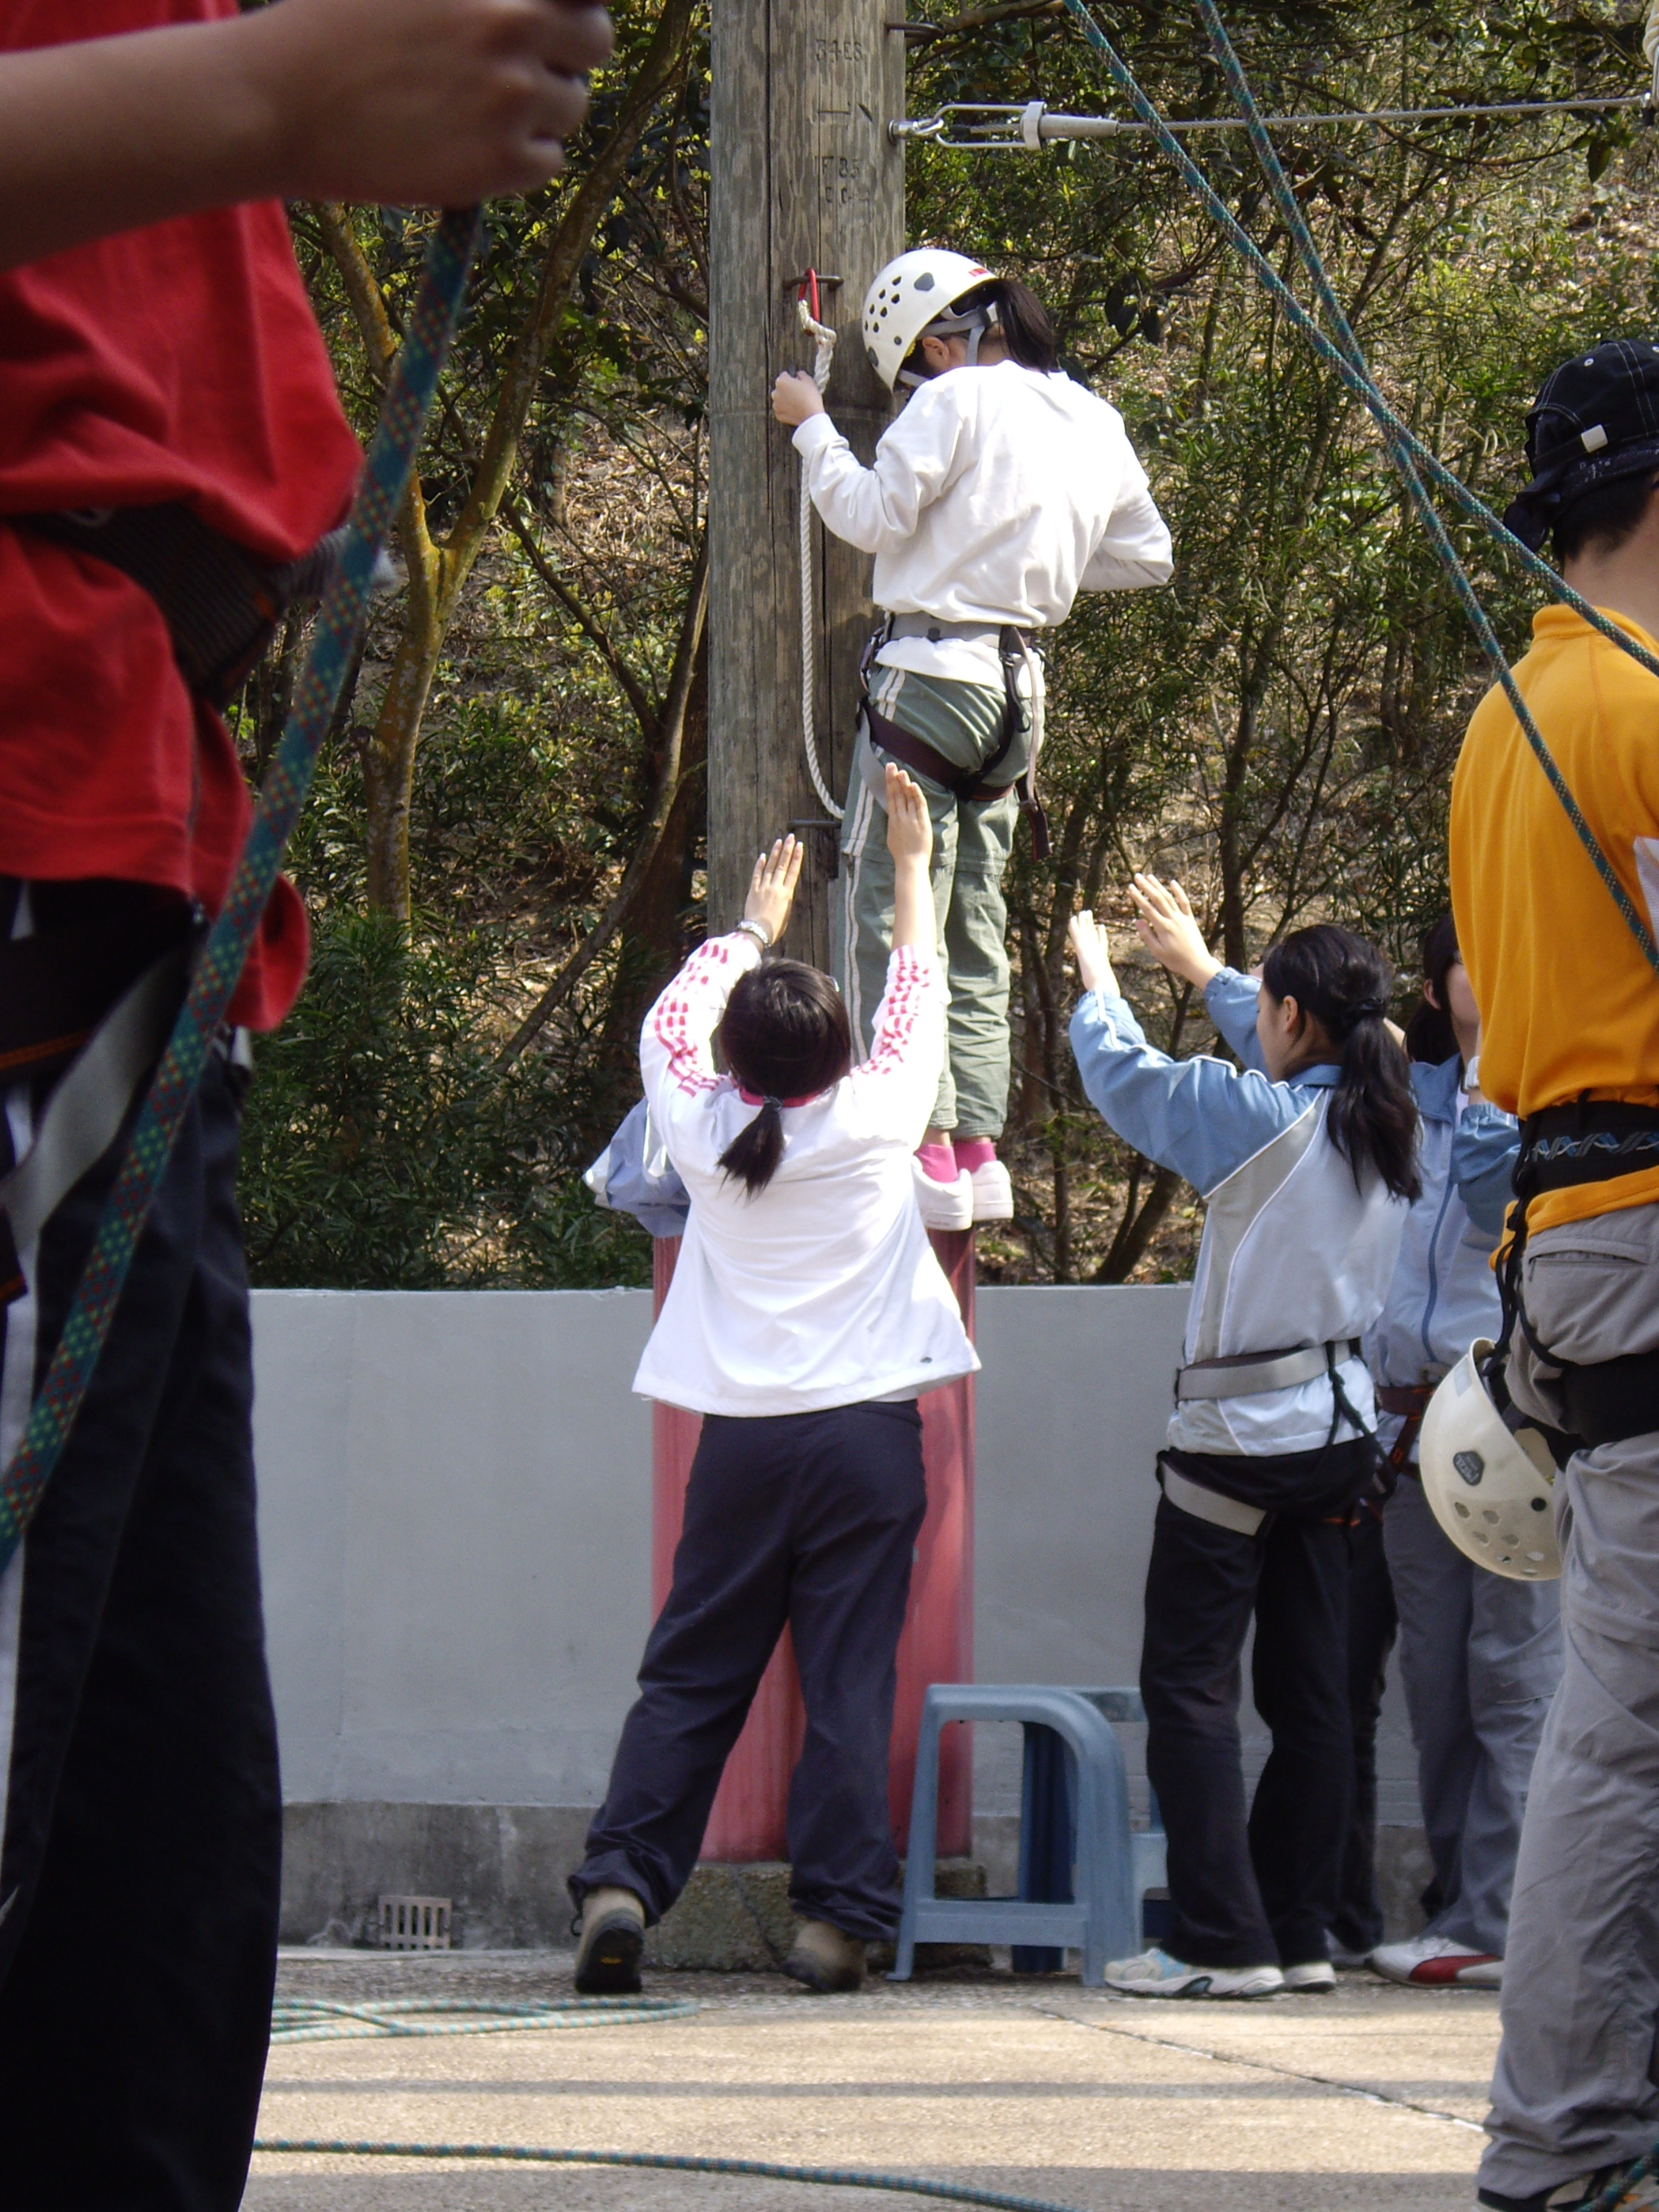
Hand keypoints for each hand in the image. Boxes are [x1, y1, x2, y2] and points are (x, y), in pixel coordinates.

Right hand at [251, 0, 613, 203]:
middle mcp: (511, 21)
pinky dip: (518, 159)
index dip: (570, 6)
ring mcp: (511, 94)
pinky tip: (468, 145)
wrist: (278, 101)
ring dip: (538, 111)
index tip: (556, 19)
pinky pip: (547, 161)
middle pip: (593, 41)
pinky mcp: (501, 159)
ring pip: (571, 107)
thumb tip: (528, 7)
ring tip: (473, 109)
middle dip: (565, 54)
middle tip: (515, 68)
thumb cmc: (331, 24)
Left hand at [742, 835, 802, 945]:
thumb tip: (785, 891)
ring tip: (779, 841)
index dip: (797, 857)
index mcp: (787, 894)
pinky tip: (763, 855)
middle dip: (787, 850)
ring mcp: (763, 888)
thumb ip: (786, 899)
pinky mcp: (753, 891)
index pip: (793, 871)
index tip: (799, 846)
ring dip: (775, 853)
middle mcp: (775, 887)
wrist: (758, 932)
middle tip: (790, 837)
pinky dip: (760, 865)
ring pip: (770, 866)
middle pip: (783, 865)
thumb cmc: (774, 928)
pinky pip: (757, 874)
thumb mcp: (786, 913)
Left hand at [772, 370, 826, 426]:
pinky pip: (781, 410)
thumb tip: (798, 374)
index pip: (784, 375)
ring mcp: (776, 405)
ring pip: (780, 399)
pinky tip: (795, 409)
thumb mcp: (809, 380)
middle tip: (798, 393)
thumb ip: (801, 374)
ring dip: (786, 399)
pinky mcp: (778, 415)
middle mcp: (775, 392)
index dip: (792, 378)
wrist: (811, 416)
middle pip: (781, 388)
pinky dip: (786, 409)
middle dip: (787, 389)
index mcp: (781, 381)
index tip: (797, 382)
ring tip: (797, 402)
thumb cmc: (810, 397)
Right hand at [884, 763, 931, 864]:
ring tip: (901, 771)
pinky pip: (919, 805)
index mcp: (893, 820)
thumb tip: (894, 814)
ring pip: (906, 798)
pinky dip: (916, 794)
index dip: (890, 784)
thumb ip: (894, 823)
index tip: (889, 773)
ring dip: (904, 784)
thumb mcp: (893, 837)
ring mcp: (910, 819)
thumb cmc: (902, 854)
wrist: (910, 864)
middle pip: (896, 794)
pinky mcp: (921, 822)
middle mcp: (900, 817)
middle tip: (891, 765)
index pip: (891, 798)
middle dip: (893, 779)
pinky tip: (912, 785)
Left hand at [1068, 910, 1117, 996]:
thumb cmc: (1107, 992)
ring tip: (1084, 911)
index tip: (1100, 927)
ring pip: (1086, 931)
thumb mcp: (1108, 990)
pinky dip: (1074, 926)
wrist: (1104, 988)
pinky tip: (1072, 917)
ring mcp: (1090, 949)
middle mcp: (1097, 952)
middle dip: (1091, 925)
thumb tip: (1113, 998)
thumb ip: (1109, 991)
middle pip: (1093, 935)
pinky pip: (1077, 934)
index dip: (1100, 936)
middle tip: (1089, 914)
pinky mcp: (1082, 949)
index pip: (1101, 944)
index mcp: (1103, 960)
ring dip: (1084, 921)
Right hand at [1127, 873, 1220, 989]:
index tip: (1130, 887)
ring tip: (1150, 876)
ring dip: (1159, 886)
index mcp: (1163, 928)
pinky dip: (1179, 892)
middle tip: (1137, 876)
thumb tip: (1138, 921)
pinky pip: (1184, 902)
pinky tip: (1172, 882)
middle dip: (1146, 887)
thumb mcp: (1157, 952)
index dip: (1138, 897)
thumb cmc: (1175, 961)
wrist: (1197, 963)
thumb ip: (1147, 936)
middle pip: (1158, 899)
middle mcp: (1173, 919)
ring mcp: (1182, 918)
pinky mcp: (1190, 919)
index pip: (1147, 909)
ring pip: (1169, 898)